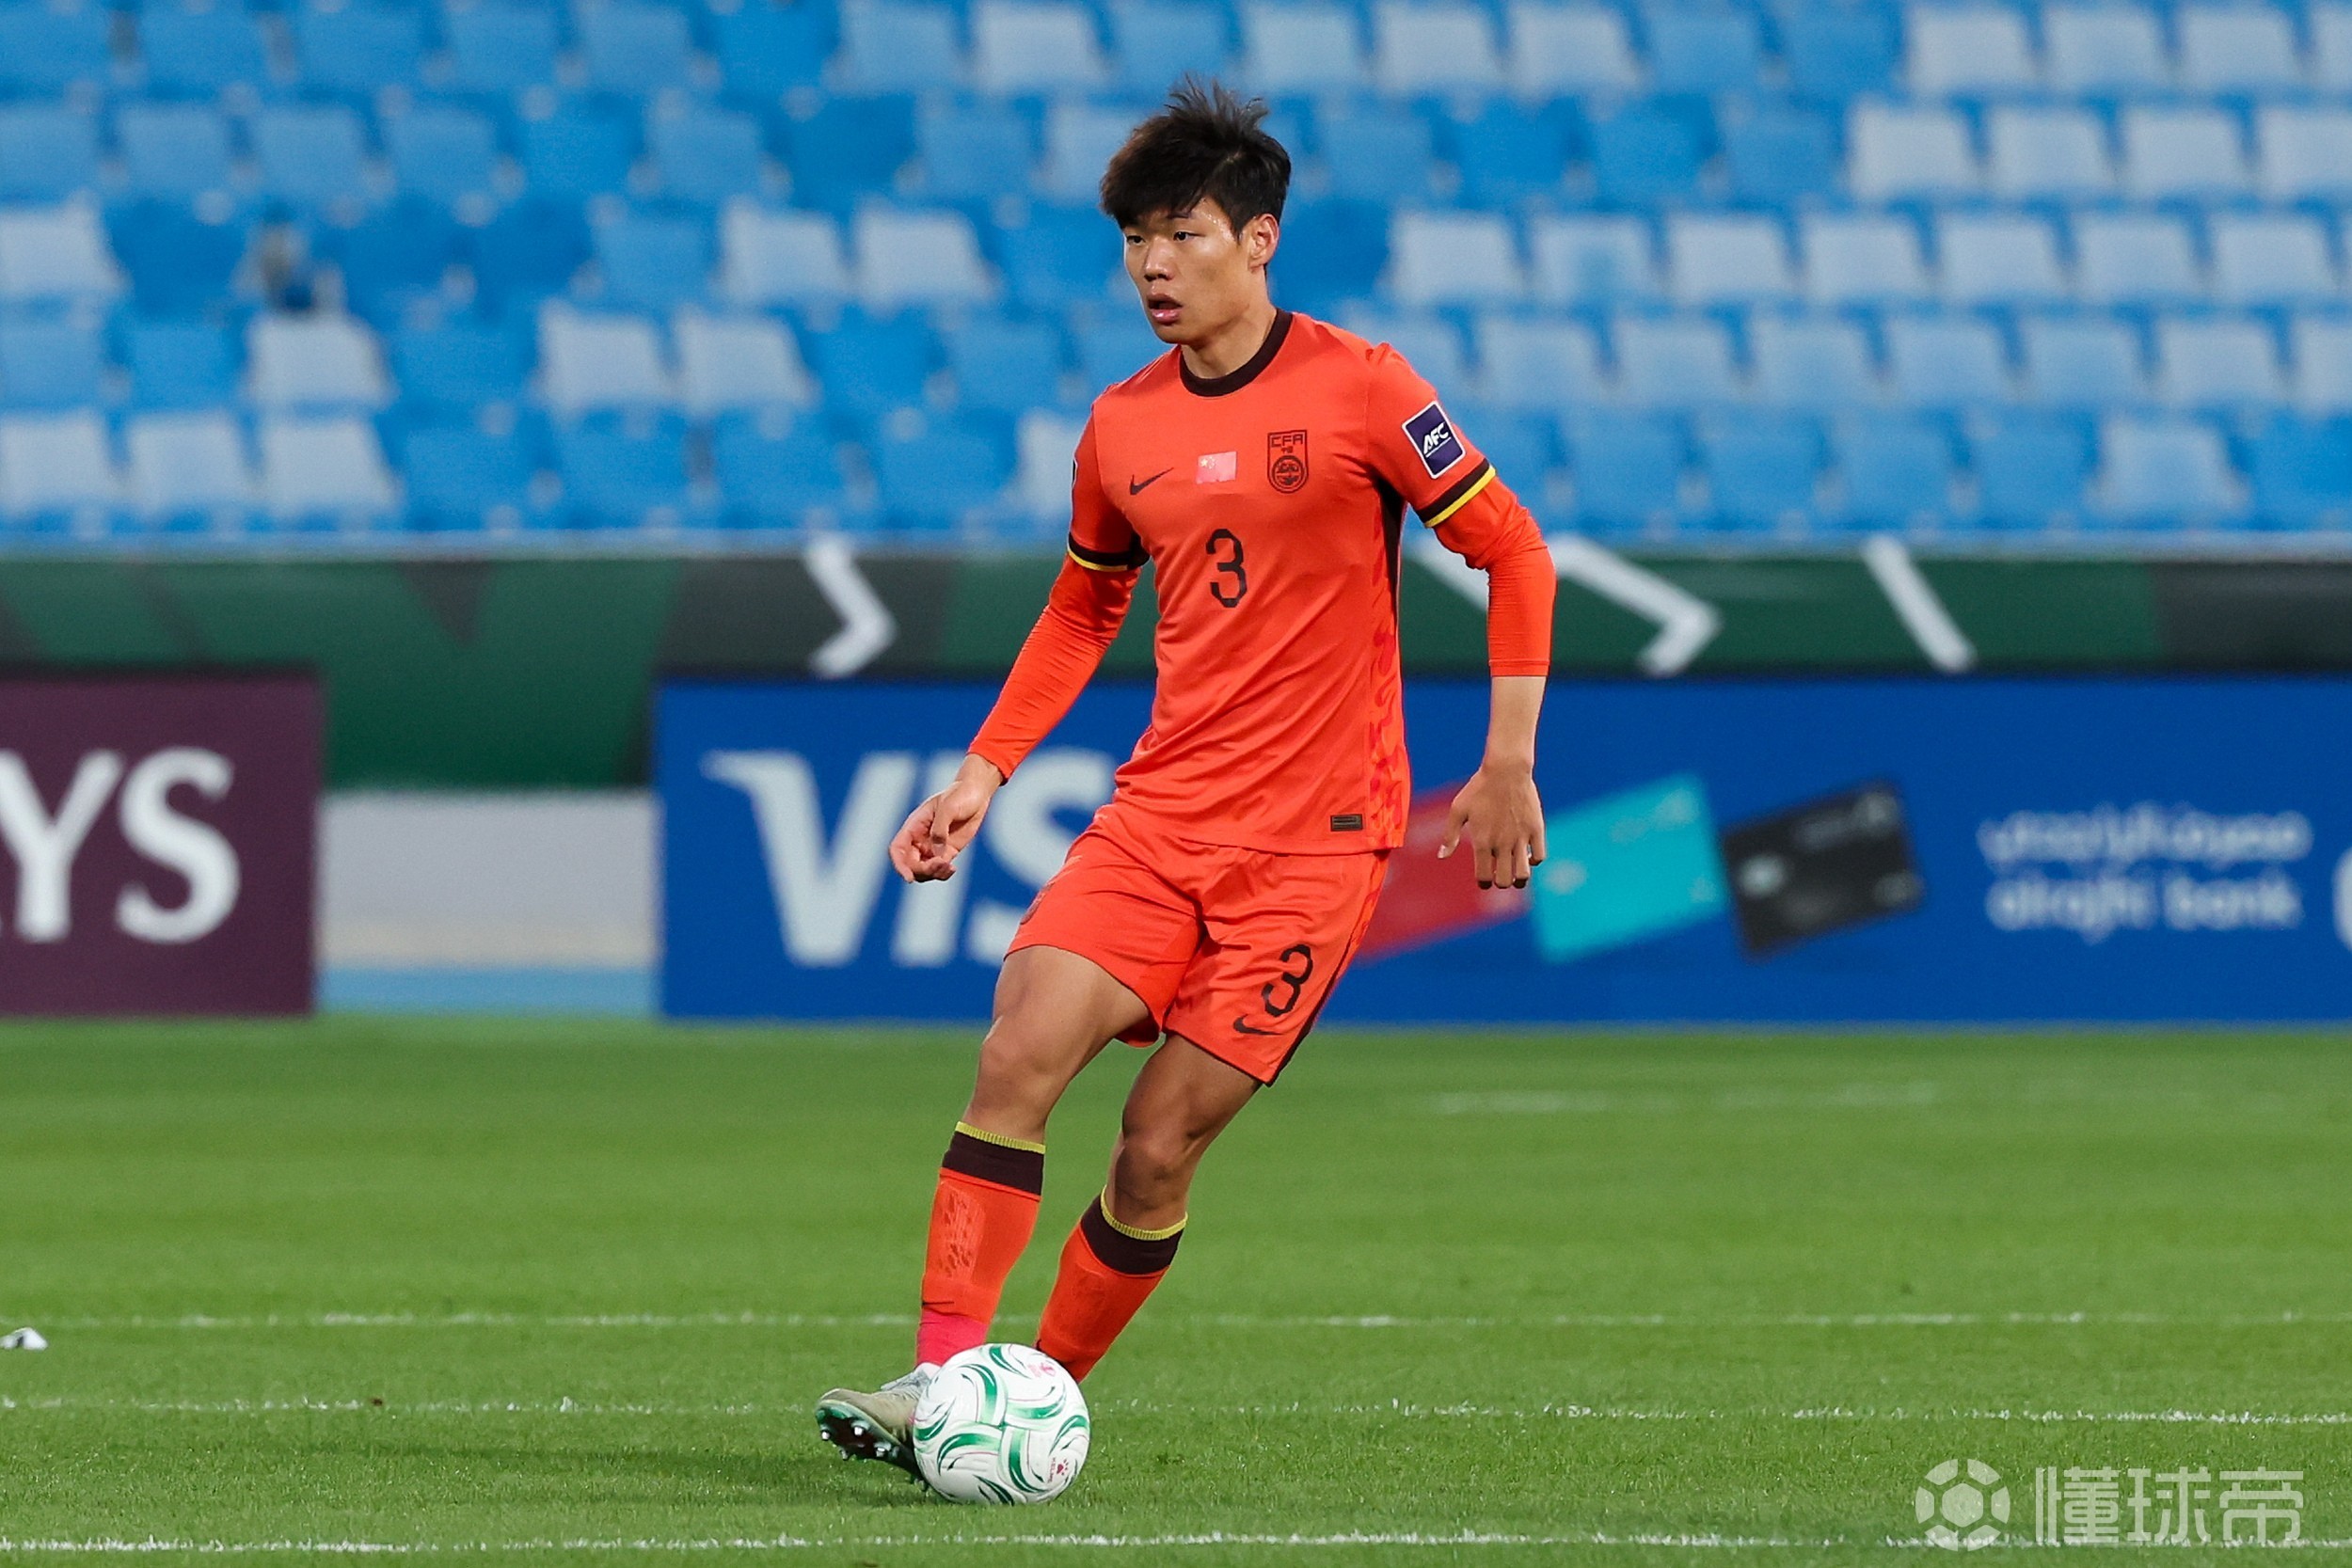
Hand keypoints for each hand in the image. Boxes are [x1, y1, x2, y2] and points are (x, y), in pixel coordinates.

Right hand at [890, 756, 1003, 882]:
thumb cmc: (960, 795)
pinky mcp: (948, 851)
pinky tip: (952, 869)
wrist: (977, 793)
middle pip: (910, 864)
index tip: (909, 878)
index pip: (897, 849)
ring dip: (934, 874)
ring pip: (924, 870)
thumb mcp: (948, 807)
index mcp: (914, 826)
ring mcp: (933, 846)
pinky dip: (943, 873)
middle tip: (940, 865)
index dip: (899, 865)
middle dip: (922, 871)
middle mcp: (920, 839)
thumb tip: (937, 854)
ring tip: (949, 867)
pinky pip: (940, 869)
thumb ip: (940, 830)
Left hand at [1438, 761, 1545, 889]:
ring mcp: (1521, 838)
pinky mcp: (1536, 829)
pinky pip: (1539, 856)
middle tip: (1499, 875)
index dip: (1483, 883)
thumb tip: (1441, 857)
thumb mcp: (1458, 810)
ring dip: (1519, 878)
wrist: (1506, 770)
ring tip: (1515, 872)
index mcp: (1482, 842)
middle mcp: (1502, 844)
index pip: (1483, 878)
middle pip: (1505, 881)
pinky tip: (1526, 854)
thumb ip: (1449, 836)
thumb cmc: (1479, 788)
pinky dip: (1534, 860)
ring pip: (1524, 874)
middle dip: (1501, 883)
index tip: (1484, 880)